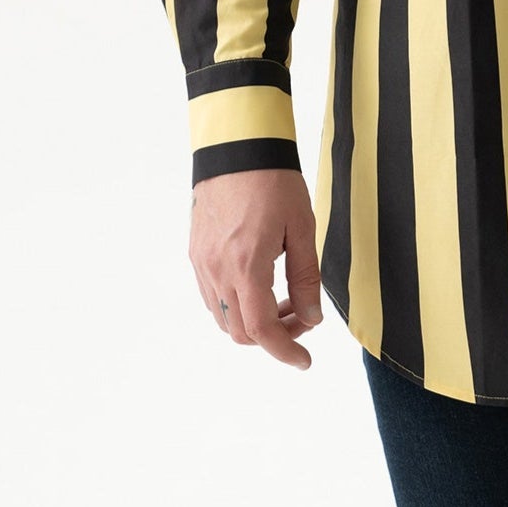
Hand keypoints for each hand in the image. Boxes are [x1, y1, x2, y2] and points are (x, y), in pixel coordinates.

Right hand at [189, 166, 324, 369]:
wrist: (238, 146)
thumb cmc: (274, 181)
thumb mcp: (302, 228)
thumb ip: (307, 277)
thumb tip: (311, 317)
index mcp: (246, 266)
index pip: (262, 330)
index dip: (285, 351)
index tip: (304, 360)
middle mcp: (217, 270)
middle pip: (241, 332)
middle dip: (275, 335)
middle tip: (303, 318)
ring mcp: (202, 263)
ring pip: (225, 317)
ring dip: (254, 320)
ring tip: (286, 298)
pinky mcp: (196, 252)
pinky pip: (213, 295)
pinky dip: (237, 303)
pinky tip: (262, 283)